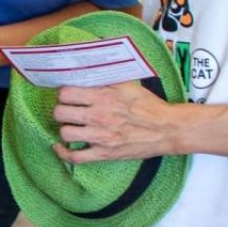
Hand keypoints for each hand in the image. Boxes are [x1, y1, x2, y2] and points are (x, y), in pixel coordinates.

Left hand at [52, 81, 189, 165]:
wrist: (166, 129)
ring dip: (65, 129)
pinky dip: (63, 153)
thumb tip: (88, 69)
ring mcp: (100, 136)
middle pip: (60, 112)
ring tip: (71, 126)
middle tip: (68, 111)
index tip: (68, 96)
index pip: (66, 93)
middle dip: (61, 110)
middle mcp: (99, 115)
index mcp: (104, 96)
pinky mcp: (104, 154)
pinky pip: (75, 157)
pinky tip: (60, 147)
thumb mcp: (128, 84)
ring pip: (65, 133)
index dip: (64, 94)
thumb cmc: (149, 106)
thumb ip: (106, 78)